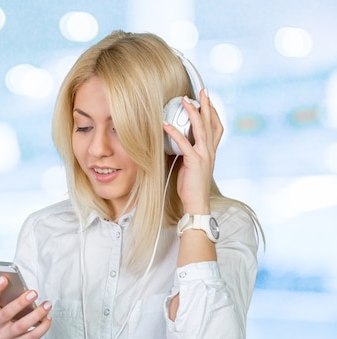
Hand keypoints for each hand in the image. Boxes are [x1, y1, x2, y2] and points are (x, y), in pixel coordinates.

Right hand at [0, 275, 51, 338]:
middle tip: (33, 293)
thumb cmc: (7, 319)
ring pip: (21, 326)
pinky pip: (32, 336)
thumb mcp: (2, 307)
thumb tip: (16, 283)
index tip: (4, 278)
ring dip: (37, 314)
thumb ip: (6, 295)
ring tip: (47, 305)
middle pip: (6, 313)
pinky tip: (48, 317)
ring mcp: (4, 337)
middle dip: (20, 302)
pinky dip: (42, 326)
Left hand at [163, 88, 222, 213]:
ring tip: (185, 101)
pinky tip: (166, 125)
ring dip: (193, 113)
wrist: (197, 204)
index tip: (208, 100)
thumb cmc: (192, 187)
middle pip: (211, 123)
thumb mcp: (192, 166)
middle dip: (207, 105)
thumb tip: (179, 143)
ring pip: (201, 129)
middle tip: (203, 90)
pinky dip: (175, 133)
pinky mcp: (194, 162)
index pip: (217, 128)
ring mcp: (204, 156)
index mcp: (211, 152)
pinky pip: (185, 143)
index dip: (213, 113)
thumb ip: (189, 153)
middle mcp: (210, 151)